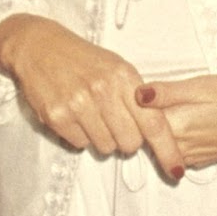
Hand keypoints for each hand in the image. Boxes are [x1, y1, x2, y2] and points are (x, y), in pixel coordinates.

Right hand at [0, 14, 183, 179]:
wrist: (39, 46)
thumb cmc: (83, 59)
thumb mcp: (117, 67)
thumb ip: (137, 97)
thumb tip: (154, 132)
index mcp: (124, 76)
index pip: (153, 122)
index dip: (167, 149)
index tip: (177, 169)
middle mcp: (102, 90)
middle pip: (130, 142)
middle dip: (127, 140)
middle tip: (116, 124)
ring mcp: (78, 104)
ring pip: (105, 147)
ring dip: (102, 138)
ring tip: (92, 115)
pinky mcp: (57, 116)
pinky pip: (80, 144)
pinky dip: (80, 136)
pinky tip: (75, 115)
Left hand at [136, 75, 216, 168]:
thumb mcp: (204, 85)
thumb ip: (167, 92)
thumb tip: (135, 94)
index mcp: (178, 126)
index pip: (138, 122)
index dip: (129, 107)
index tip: (124, 92)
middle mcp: (182, 148)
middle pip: (146, 138)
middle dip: (137, 121)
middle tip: (134, 99)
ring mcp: (193, 157)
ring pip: (160, 147)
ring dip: (154, 132)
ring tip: (158, 109)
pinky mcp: (203, 160)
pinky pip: (177, 152)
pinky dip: (171, 139)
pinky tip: (180, 121)